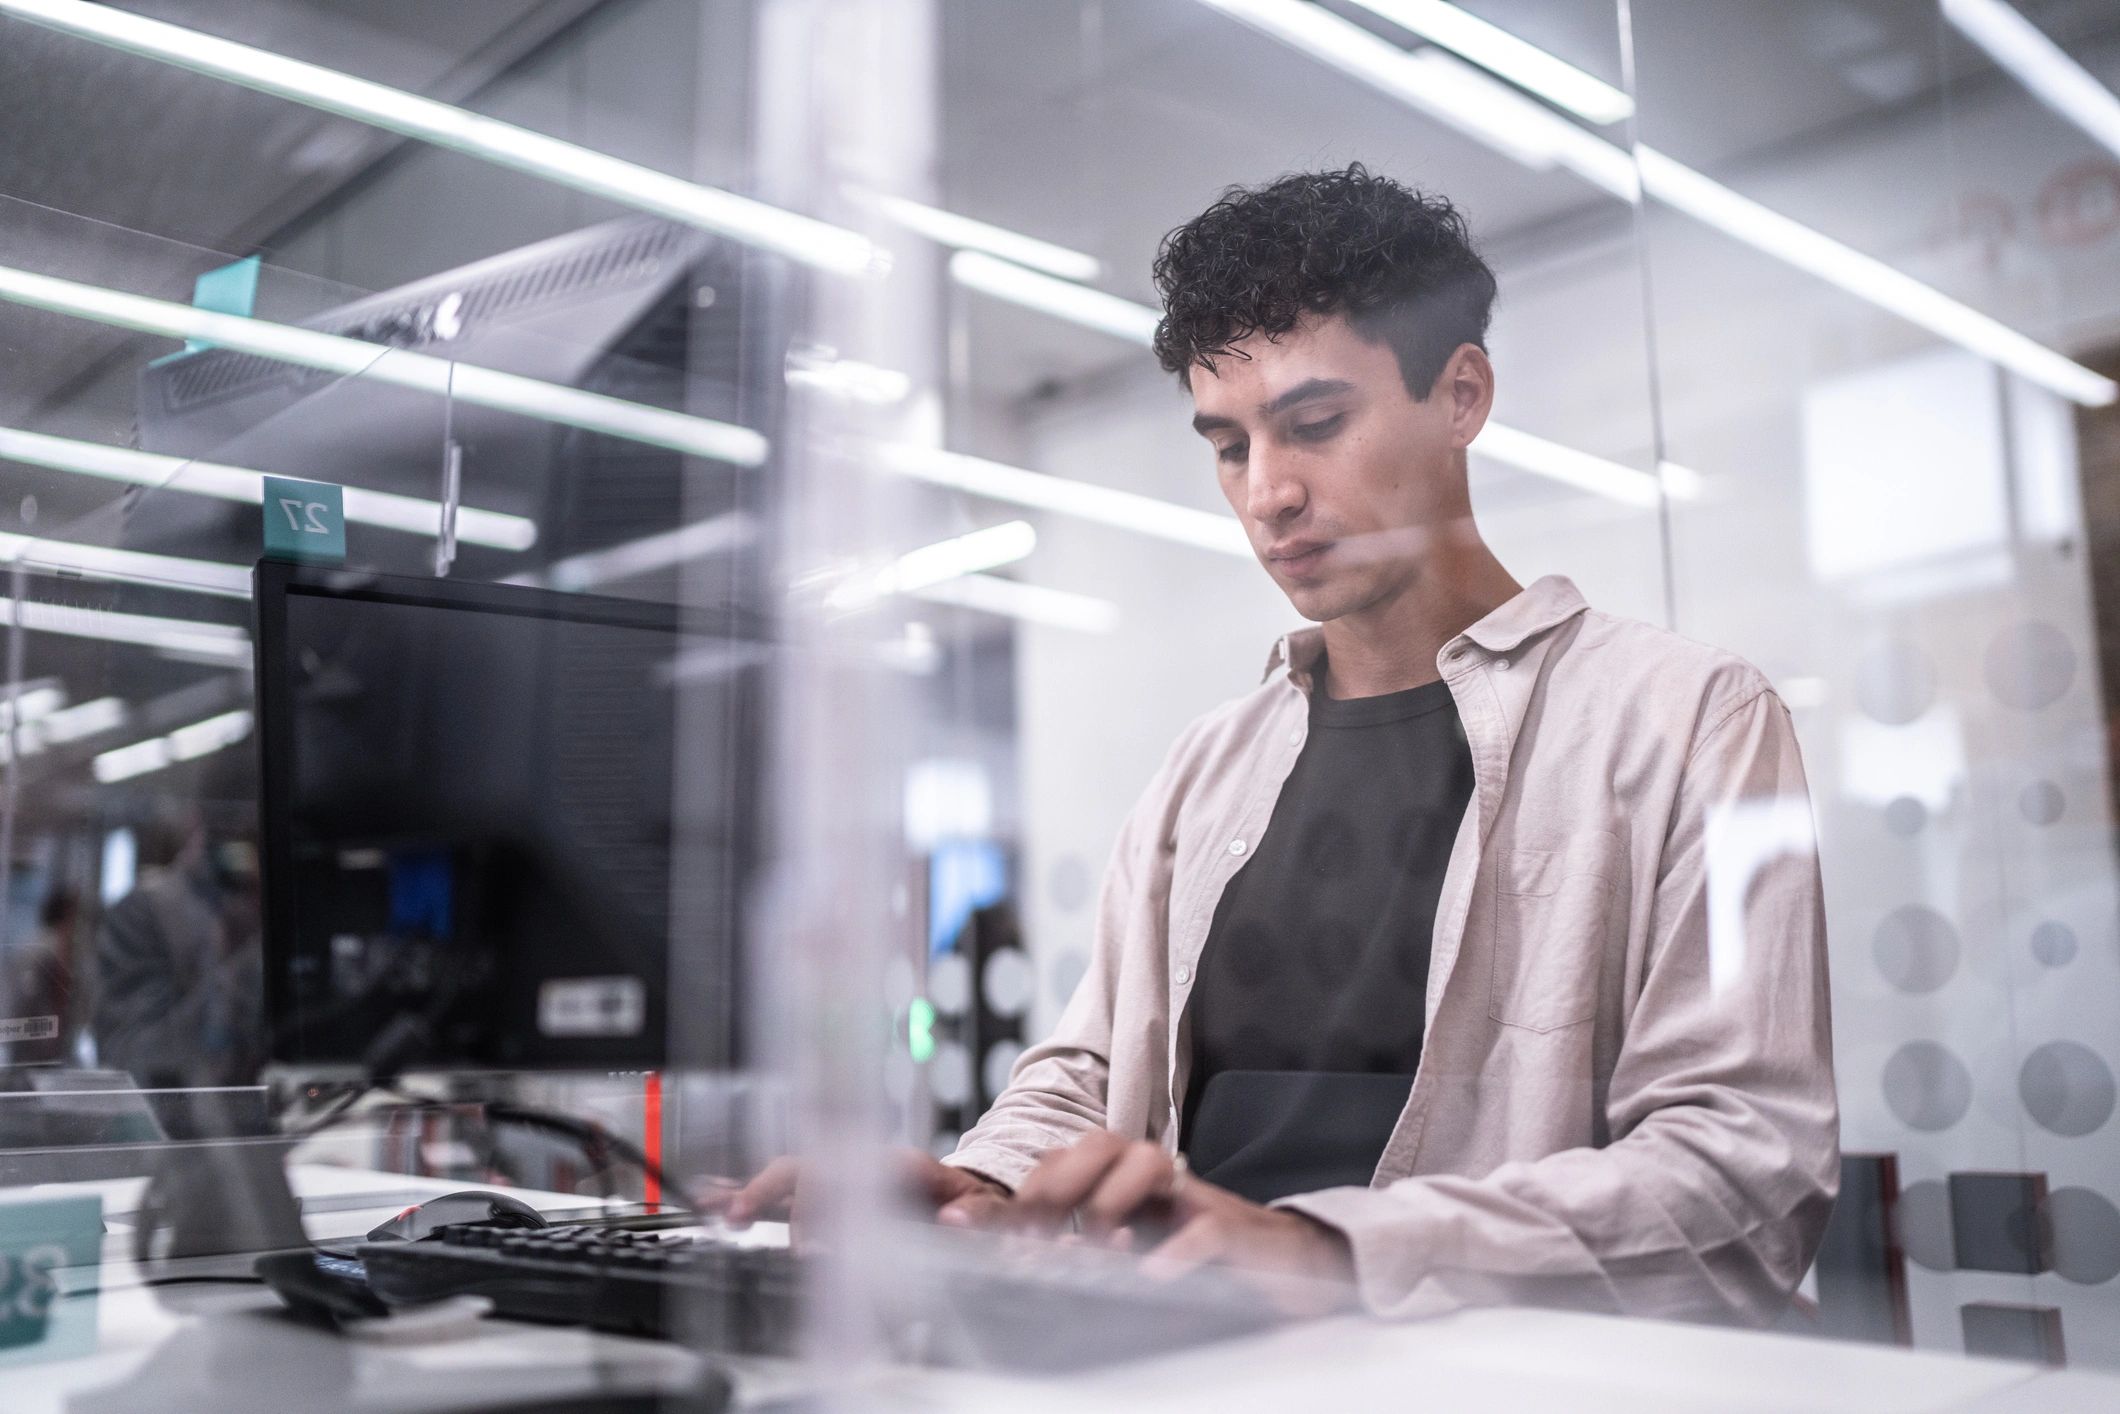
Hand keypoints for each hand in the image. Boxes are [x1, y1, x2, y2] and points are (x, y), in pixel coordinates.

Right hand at [709, 1148, 1011, 1229]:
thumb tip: (954, 1221)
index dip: (821, 1207)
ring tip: (713, 1207)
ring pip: (789, 1176)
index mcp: (898, 1165)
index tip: (807, 1248)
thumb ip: (978, 1214)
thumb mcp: (988, 1206)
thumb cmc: (974, 1203)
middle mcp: (862, 1165)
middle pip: (806, 1168)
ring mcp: (844, 1177)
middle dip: (768, 1190)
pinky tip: (716, 1201)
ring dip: (750, 1190)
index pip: (848, 1175)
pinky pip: (787, 1193)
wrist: (969, 1196)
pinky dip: (751, 1195)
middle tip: (738, 1219)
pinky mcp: (833, 1196)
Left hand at [1006, 1130, 1356, 1315]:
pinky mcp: (1237, 1233)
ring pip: (1146, 1163)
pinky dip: (1176, 1254)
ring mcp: (1197, 1200)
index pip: (1068, 1158)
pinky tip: (1152, 1277)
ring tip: (1096, 1246)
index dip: (1031, 1189)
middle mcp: (1159, 1179)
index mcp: (1127, 1182)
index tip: (1002, 1234)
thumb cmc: (1205, 1259)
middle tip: (1038, 1237)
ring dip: (1110, 1202)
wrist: (1288, 1268)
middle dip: (1059, 1186)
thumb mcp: (1139, 1250)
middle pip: (1101, 1145)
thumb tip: (1036, 1256)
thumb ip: (1092, 1248)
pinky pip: (1204, 1229)